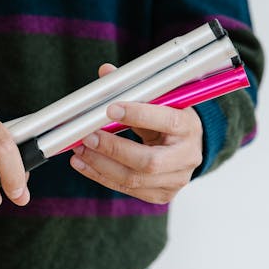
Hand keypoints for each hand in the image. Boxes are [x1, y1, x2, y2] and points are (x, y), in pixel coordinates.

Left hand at [69, 64, 202, 203]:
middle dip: (113, 148)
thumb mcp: (158, 101)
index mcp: (189, 127)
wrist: (186, 147)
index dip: (139, 115)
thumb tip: (106, 72)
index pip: (167, 121)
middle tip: (87, 136)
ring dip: (100, 164)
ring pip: (134, 179)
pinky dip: (100, 176)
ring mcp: (175, 180)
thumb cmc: (168, 119)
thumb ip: (133, 88)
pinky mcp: (161, 195)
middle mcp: (187, 157)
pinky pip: (126, 189)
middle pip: (149, 161)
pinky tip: (83, 163)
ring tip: (79, 150)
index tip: (110, 109)